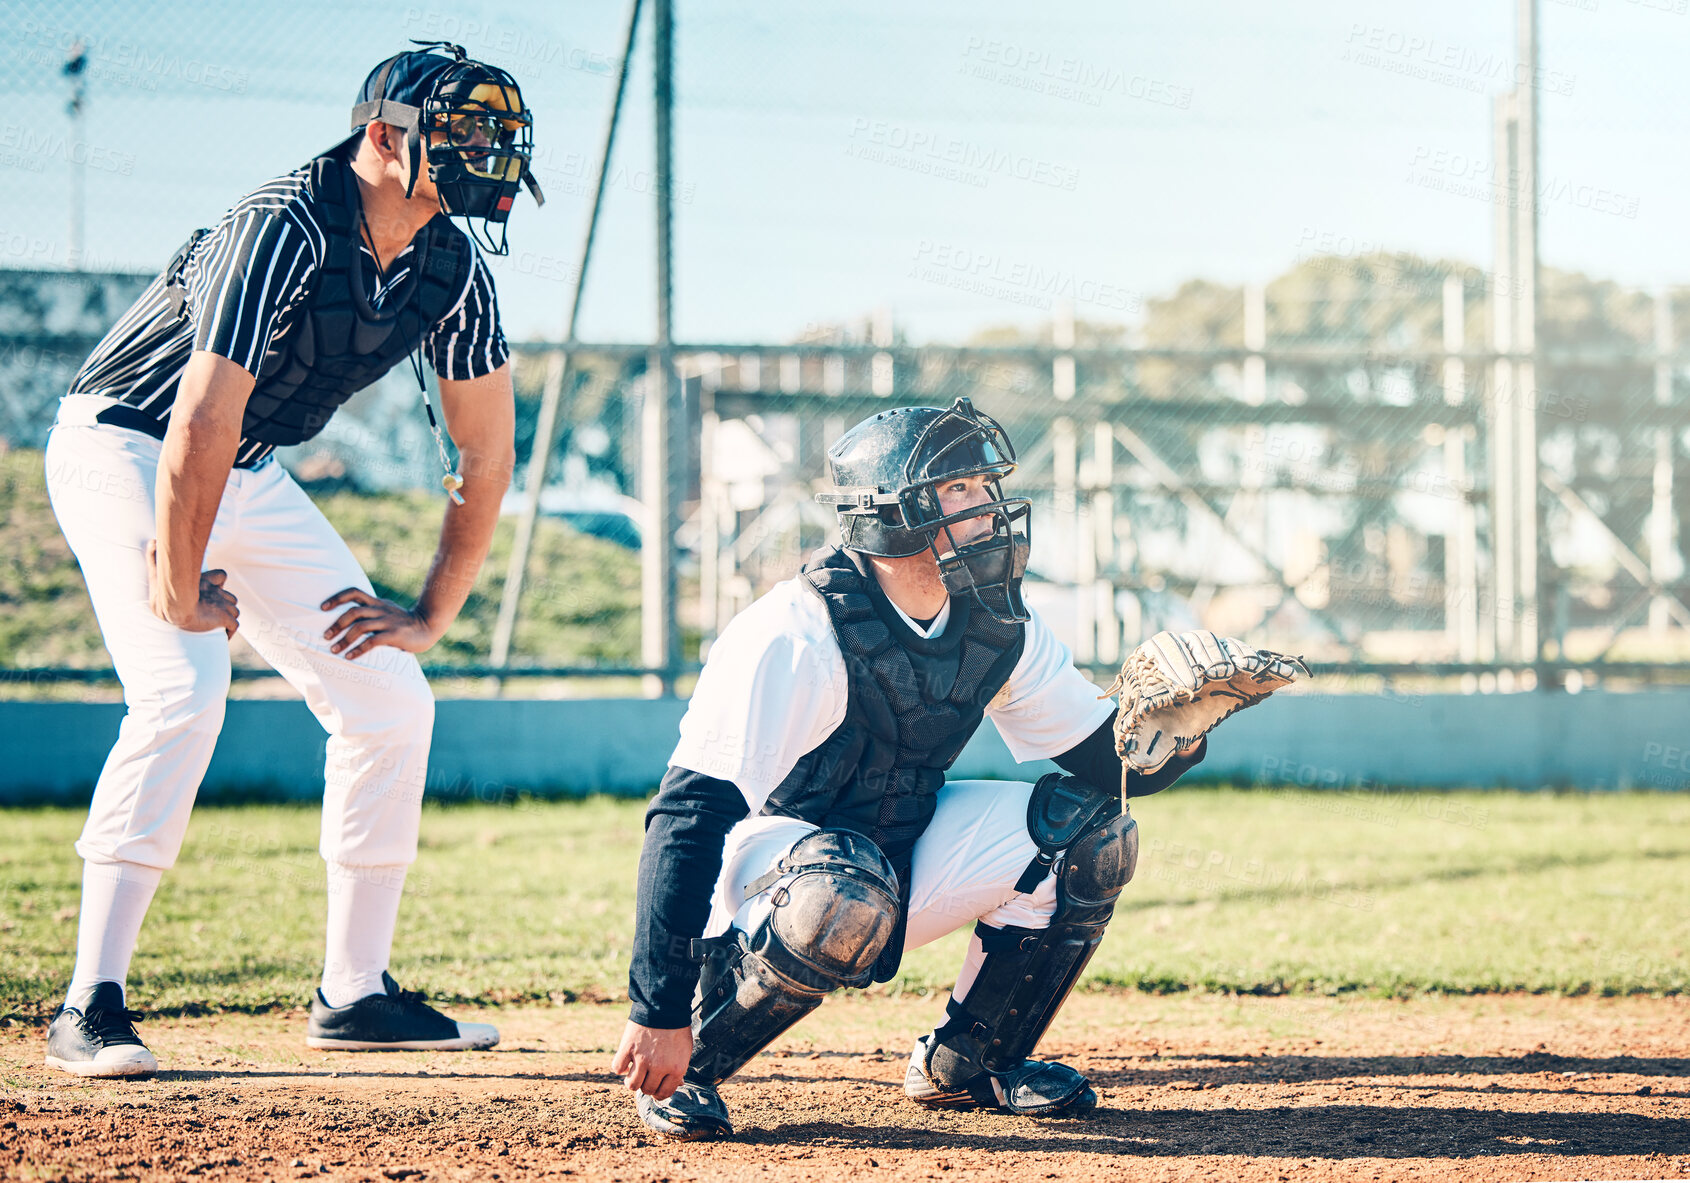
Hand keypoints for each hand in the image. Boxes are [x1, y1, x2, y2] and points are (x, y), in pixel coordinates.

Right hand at [145, 540, 238, 637]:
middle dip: (224, 605)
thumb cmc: (164, 592)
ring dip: (228, 617)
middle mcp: (216, 592)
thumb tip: (151, 540)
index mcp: (203, 582)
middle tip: (211, 615)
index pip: (221, 576)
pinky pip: (234, 625)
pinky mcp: (224, 617)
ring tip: (216, 627)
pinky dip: (230, 631)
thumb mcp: (157, 574)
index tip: (214, 590)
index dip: (219, 583)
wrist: (175, 606)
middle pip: (230, 597)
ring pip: (234, 610)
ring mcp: (221, 605)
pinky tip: (221, 636)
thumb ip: (153, 558)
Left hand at [321, 588, 437, 660]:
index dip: (336, 598)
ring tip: (334, 650)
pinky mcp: (394, 635)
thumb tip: (351, 621)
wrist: (429, 625)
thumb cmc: (405, 622)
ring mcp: (388, 622)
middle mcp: (381, 610)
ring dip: (344, 639)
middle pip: (353, 612)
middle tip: (326, 637)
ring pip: (360, 627)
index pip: (353, 592)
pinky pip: (372, 642)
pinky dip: (358, 650)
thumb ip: (373, 612)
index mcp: (377, 603)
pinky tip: (350, 657)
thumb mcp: (388, 611)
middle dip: (336, 624)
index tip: (322, 607)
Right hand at [610, 1021, 692, 1100]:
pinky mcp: (628, 1048)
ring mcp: (642, 1059)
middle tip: (645, 1075)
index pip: (664, 1094)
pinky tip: (625, 1060)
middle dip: (646, 1085)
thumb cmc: (676, 1027)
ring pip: (632, 1085)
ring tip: (633, 1071)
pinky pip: (618, 1068)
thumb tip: (678, 1084)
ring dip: (631, 1080)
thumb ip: (679, 1068)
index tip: (655, 1088)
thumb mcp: (684, 1050)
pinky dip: (620, 1067)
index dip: (658, 1093)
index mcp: (676, 1069)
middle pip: (647, 1090)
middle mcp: (659, 1067)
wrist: (664, 1004)